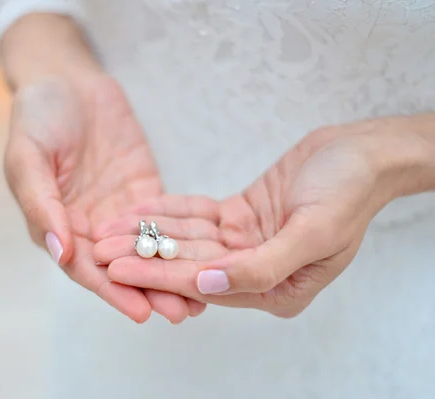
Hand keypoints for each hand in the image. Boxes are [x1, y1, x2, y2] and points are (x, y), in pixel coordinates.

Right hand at [0, 15, 204, 322]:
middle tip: (182, 313)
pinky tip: (204, 255)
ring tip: (201, 297)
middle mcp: (89, 225)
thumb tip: (59, 251)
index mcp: (58, 224)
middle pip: (121, 266)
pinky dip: (180, 238)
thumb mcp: (28, 156)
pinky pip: (162, 218)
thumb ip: (41, 204)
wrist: (67, 79)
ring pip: (145, 249)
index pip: (85, 268)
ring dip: (170, 272)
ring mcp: (118, 210)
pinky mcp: (142, 191)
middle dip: (150, 290)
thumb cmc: (38, 115)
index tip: (140, 312)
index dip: (112, 291)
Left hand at [95, 116, 434, 316]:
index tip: (118, 268)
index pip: (205, 284)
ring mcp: (246, 242)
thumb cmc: (348, 192)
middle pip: (188, 263)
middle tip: (100, 249)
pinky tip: (138, 209)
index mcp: (276, 289)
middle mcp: (255, 270)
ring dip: (148, 232)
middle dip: (143, 255)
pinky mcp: (241, 216)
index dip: (159, 275)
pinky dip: (169, 211)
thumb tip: (208, 287)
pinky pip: (198, 216)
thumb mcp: (314, 232)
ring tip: (108, 228)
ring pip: (187, 239)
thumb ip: (262, 265)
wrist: (361, 153)